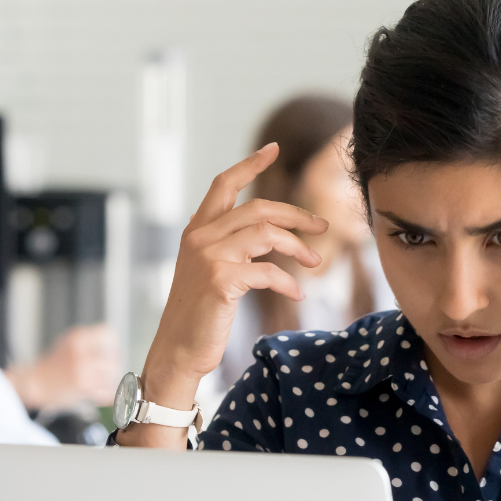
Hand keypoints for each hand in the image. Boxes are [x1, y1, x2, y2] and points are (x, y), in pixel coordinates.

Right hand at [6, 323, 119, 409]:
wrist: (35, 384)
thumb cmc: (55, 365)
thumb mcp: (69, 344)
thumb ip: (92, 343)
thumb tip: (118, 351)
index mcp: (77, 337)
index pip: (109, 334)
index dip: (111, 346)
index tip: (106, 355)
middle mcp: (80, 350)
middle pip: (114, 358)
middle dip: (112, 369)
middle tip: (104, 375)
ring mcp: (82, 368)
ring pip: (112, 375)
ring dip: (109, 383)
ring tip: (98, 386)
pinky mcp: (83, 386)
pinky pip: (107, 390)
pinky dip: (106, 395)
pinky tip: (97, 395)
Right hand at [139, 143, 327, 411]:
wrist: (177, 351)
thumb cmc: (198, 315)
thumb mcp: (207, 272)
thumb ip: (227, 247)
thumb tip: (262, 233)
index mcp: (196, 230)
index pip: (223, 185)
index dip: (249, 164)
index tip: (272, 149)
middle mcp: (200, 237)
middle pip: (258, 208)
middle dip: (296, 215)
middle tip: (322, 227)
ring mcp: (209, 257)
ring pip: (266, 235)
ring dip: (298, 248)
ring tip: (315, 263)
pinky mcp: (222, 280)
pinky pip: (268, 271)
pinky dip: (288, 281)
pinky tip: (297, 293)